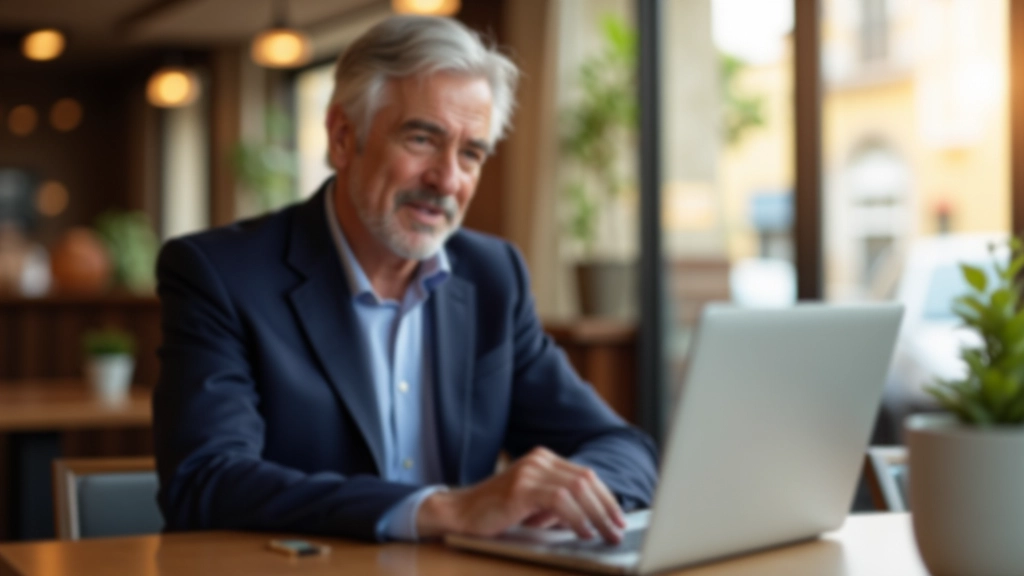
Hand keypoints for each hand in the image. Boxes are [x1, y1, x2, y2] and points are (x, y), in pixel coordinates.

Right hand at [417, 447, 625, 542]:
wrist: (459, 513)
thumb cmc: (496, 513)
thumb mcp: (534, 505)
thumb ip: (559, 506)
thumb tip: (594, 519)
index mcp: (543, 459)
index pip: (585, 476)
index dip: (606, 498)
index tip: (618, 518)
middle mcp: (539, 459)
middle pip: (586, 480)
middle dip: (607, 507)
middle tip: (618, 530)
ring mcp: (529, 471)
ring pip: (577, 488)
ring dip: (597, 515)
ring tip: (607, 534)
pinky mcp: (521, 487)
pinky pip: (560, 500)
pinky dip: (577, 518)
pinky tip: (584, 533)